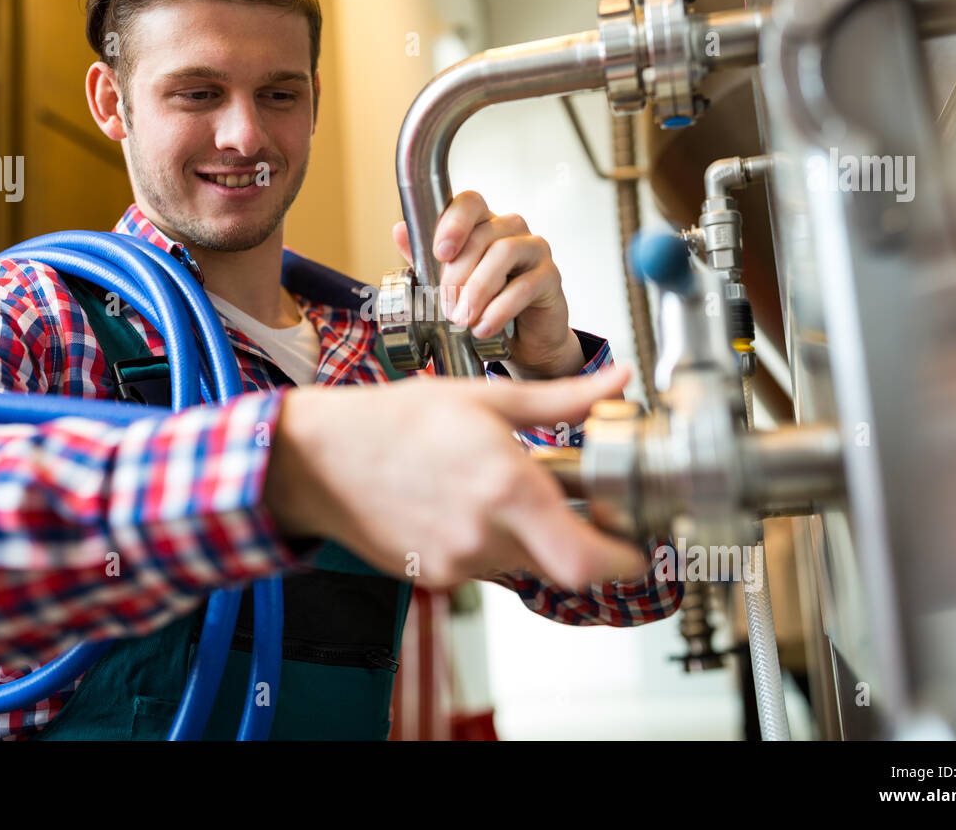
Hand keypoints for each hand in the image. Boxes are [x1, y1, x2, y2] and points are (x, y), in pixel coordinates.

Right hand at [264, 364, 646, 589]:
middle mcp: (485, 534)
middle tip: (579, 512)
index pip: (586, 560)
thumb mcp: (484, 399)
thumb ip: (561, 399)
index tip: (636, 545)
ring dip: (526, 535)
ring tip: (494, 489)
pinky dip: (486, 540)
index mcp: (507, 487)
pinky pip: (482, 566)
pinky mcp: (434, 575)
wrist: (319, 459)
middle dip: (576, 539)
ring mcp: (457, 562)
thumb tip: (615, 379)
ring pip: (521, 562)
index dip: (622, 562)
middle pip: (560, 562)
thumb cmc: (393, 423)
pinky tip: (458, 503)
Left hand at [393, 190, 584, 378]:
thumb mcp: (447, 284)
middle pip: (483, 233)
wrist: (522, 342)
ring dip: (478, 289)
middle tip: (445, 305)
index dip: (453, 222)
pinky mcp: (550, 277)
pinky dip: (499, 309)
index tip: (439, 252)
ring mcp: (534, 250)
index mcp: (483, 225)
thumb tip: (399, 230)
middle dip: (458, 272)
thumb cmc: (484, 305)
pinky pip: (525, 285)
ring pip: (504, 252)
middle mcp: (511, 230)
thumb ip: (424, 259)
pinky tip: (483, 328)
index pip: (470, 202)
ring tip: (462, 319)